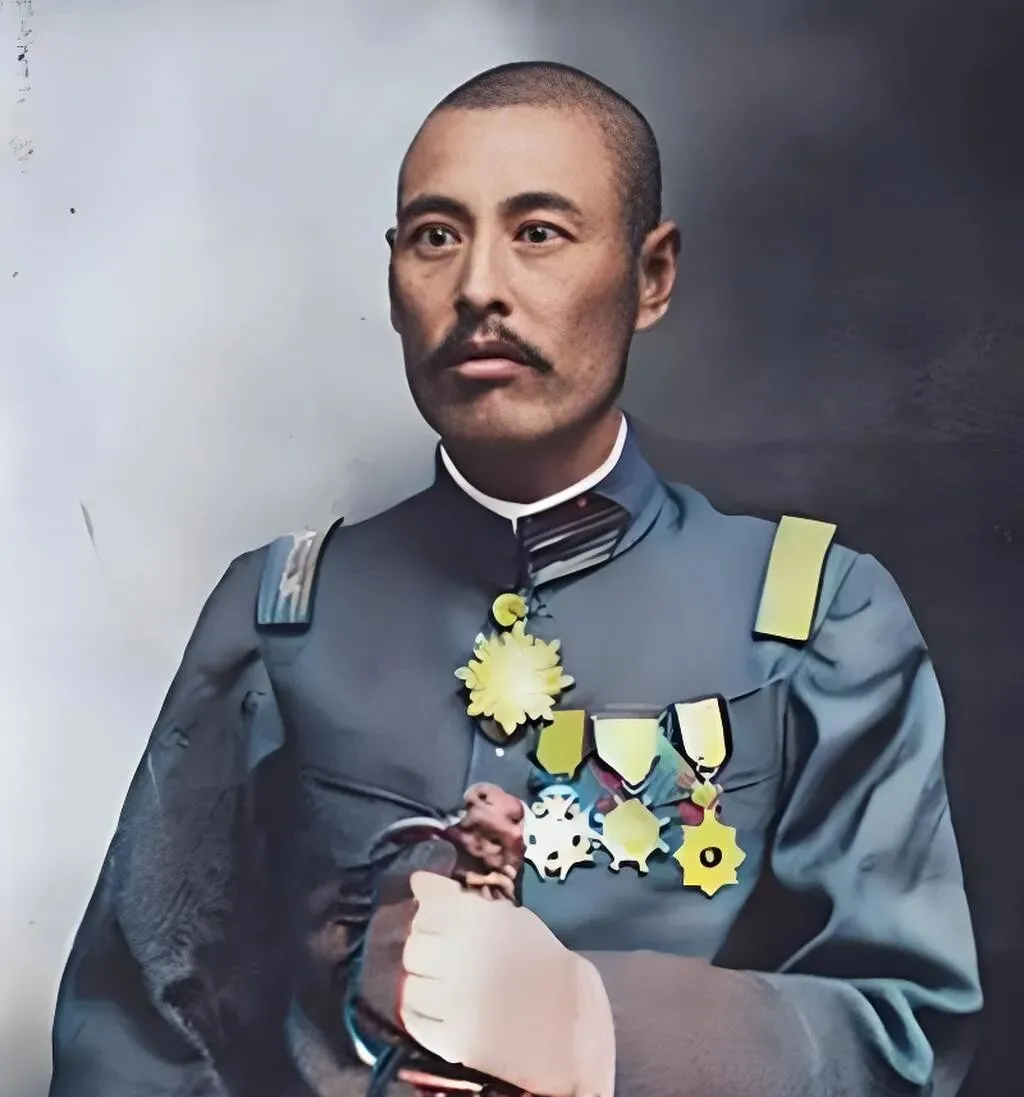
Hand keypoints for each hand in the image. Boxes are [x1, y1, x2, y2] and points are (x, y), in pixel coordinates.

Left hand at [399, 872, 615, 1096]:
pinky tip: (441, 1008)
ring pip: (409, 984)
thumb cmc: (541, 961)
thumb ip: (458, 898)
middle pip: (414, 946)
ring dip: (423, 982)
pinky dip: (420, 1012)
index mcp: (476, 920)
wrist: (569, 1023)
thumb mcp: (508, 916)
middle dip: (427, 948)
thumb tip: (417, 881)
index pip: (426, 907)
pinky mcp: (451, 1038)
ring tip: (446, 985)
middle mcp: (458, 955)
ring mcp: (452, 1000)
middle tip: (448, 957)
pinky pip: (413, 1019)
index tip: (443, 921)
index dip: (432, 914)